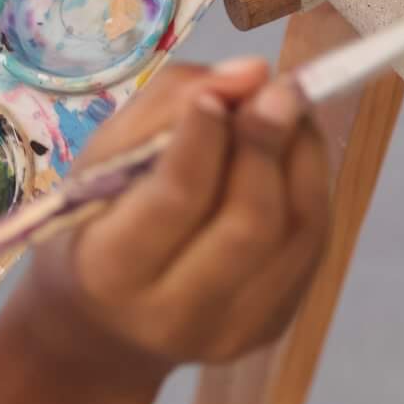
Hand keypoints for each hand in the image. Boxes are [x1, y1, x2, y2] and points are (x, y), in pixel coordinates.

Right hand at [4, 58, 333, 403]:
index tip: (217, 91)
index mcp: (110, 272)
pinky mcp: (270, 329)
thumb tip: (254, 72)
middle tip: (279, 89)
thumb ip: (168, 104)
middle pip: (249, 221)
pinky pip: (311, 247)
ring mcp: (231, 331)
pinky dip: (311, 188)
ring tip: (289, 113)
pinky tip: (292, 156)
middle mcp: (174, 315)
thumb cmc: (92, 225)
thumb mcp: (102, 158)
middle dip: (270, 143)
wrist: (101, 328)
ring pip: (298, 232)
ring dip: (304, 158)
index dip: (205, 136)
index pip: (176, 197)